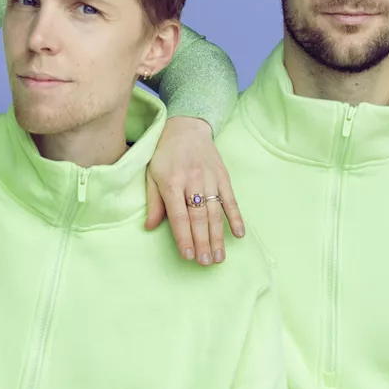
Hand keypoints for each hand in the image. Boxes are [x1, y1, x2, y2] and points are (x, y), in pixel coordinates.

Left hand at [144, 116, 243, 264]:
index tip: (187, 256)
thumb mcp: (152, 174)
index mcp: (171, 182)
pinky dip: (236, 217)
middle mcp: (192, 181)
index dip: (183, 236)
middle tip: (206, 263)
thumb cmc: (165, 153)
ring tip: (219, 256)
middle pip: (198, 217)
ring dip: (218, 236)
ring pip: (215, 212)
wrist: (187, 126)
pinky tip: (238, 234)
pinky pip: (231, 200)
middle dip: (202, 242)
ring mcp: (210, 179)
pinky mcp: (223, 176)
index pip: (178, 215)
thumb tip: (149, 227)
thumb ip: (153, 201)